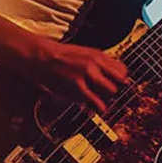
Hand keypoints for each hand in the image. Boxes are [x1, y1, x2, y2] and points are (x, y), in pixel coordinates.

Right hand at [15, 39, 129, 112]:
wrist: (39, 56)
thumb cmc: (58, 56)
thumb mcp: (82, 53)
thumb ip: (97, 63)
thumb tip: (109, 73)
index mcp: (97, 54)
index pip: (122, 69)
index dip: (120, 80)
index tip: (116, 86)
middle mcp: (96, 62)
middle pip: (120, 80)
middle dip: (116, 88)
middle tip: (108, 95)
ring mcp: (87, 73)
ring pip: (112, 91)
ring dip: (107, 98)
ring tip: (100, 100)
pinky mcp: (77, 85)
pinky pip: (97, 101)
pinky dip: (99, 107)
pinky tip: (97, 108)